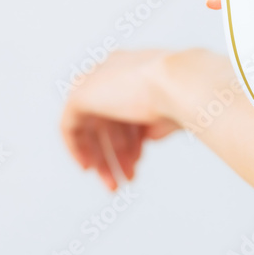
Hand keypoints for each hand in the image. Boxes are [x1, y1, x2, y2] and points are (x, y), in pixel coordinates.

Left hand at [60, 50, 179, 190]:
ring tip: (115, 185)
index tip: (136, 163)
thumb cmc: (184, 96)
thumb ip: (152, 121)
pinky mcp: (79, 95)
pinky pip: (70, 127)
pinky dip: (77, 148)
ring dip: (103, 159)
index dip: (131, 141)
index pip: (124, 110)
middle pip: (107, 121)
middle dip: (117, 155)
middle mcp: (110, 72)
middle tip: (124, 181)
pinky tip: (88, 168)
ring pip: (91, 128)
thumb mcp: (168, 112)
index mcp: (132, 69)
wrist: (180, 84)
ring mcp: (93, 81)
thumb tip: (147, 136)